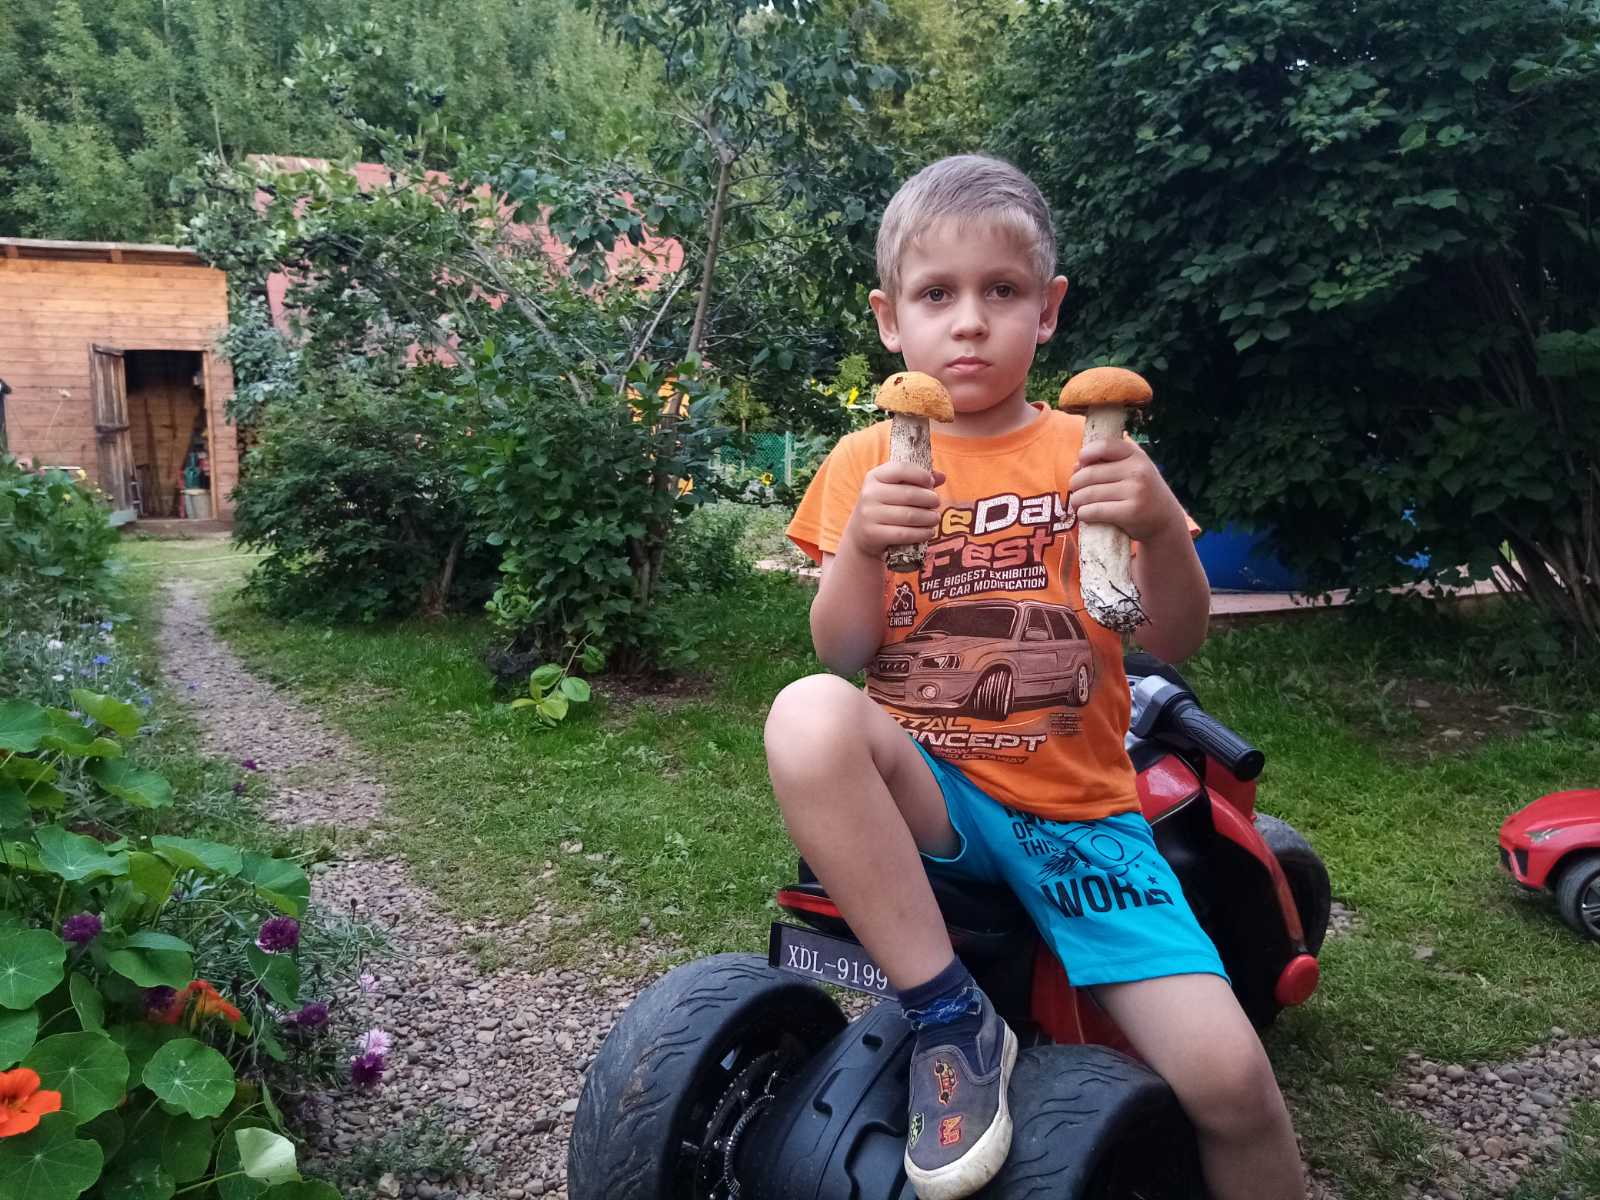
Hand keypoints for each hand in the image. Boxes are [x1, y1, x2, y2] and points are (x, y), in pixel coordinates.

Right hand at [842, 461, 946, 558]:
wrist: (861, 534)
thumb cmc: (885, 506)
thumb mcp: (895, 489)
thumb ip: (917, 480)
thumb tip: (942, 476)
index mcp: (874, 476)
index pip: (901, 469)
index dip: (920, 475)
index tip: (931, 483)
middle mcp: (869, 494)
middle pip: (909, 495)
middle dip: (929, 499)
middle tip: (937, 503)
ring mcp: (869, 515)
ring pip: (909, 516)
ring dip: (928, 518)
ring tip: (935, 518)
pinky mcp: (873, 534)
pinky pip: (904, 534)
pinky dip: (921, 533)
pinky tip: (928, 532)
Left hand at [1068, 438, 1183, 542]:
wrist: (1166, 521)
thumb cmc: (1142, 493)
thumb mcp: (1133, 470)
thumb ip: (1108, 463)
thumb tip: (1076, 466)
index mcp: (1137, 455)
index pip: (1103, 446)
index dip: (1085, 454)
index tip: (1080, 464)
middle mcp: (1138, 471)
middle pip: (1090, 473)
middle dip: (1075, 483)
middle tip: (1074, 491)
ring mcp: (1136, 491)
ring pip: (1089, 493)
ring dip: (1076, 500)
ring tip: (1077, 503)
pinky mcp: (1131, 512)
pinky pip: (1095, 510)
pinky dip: (1083, 513)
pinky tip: (1084, 514)